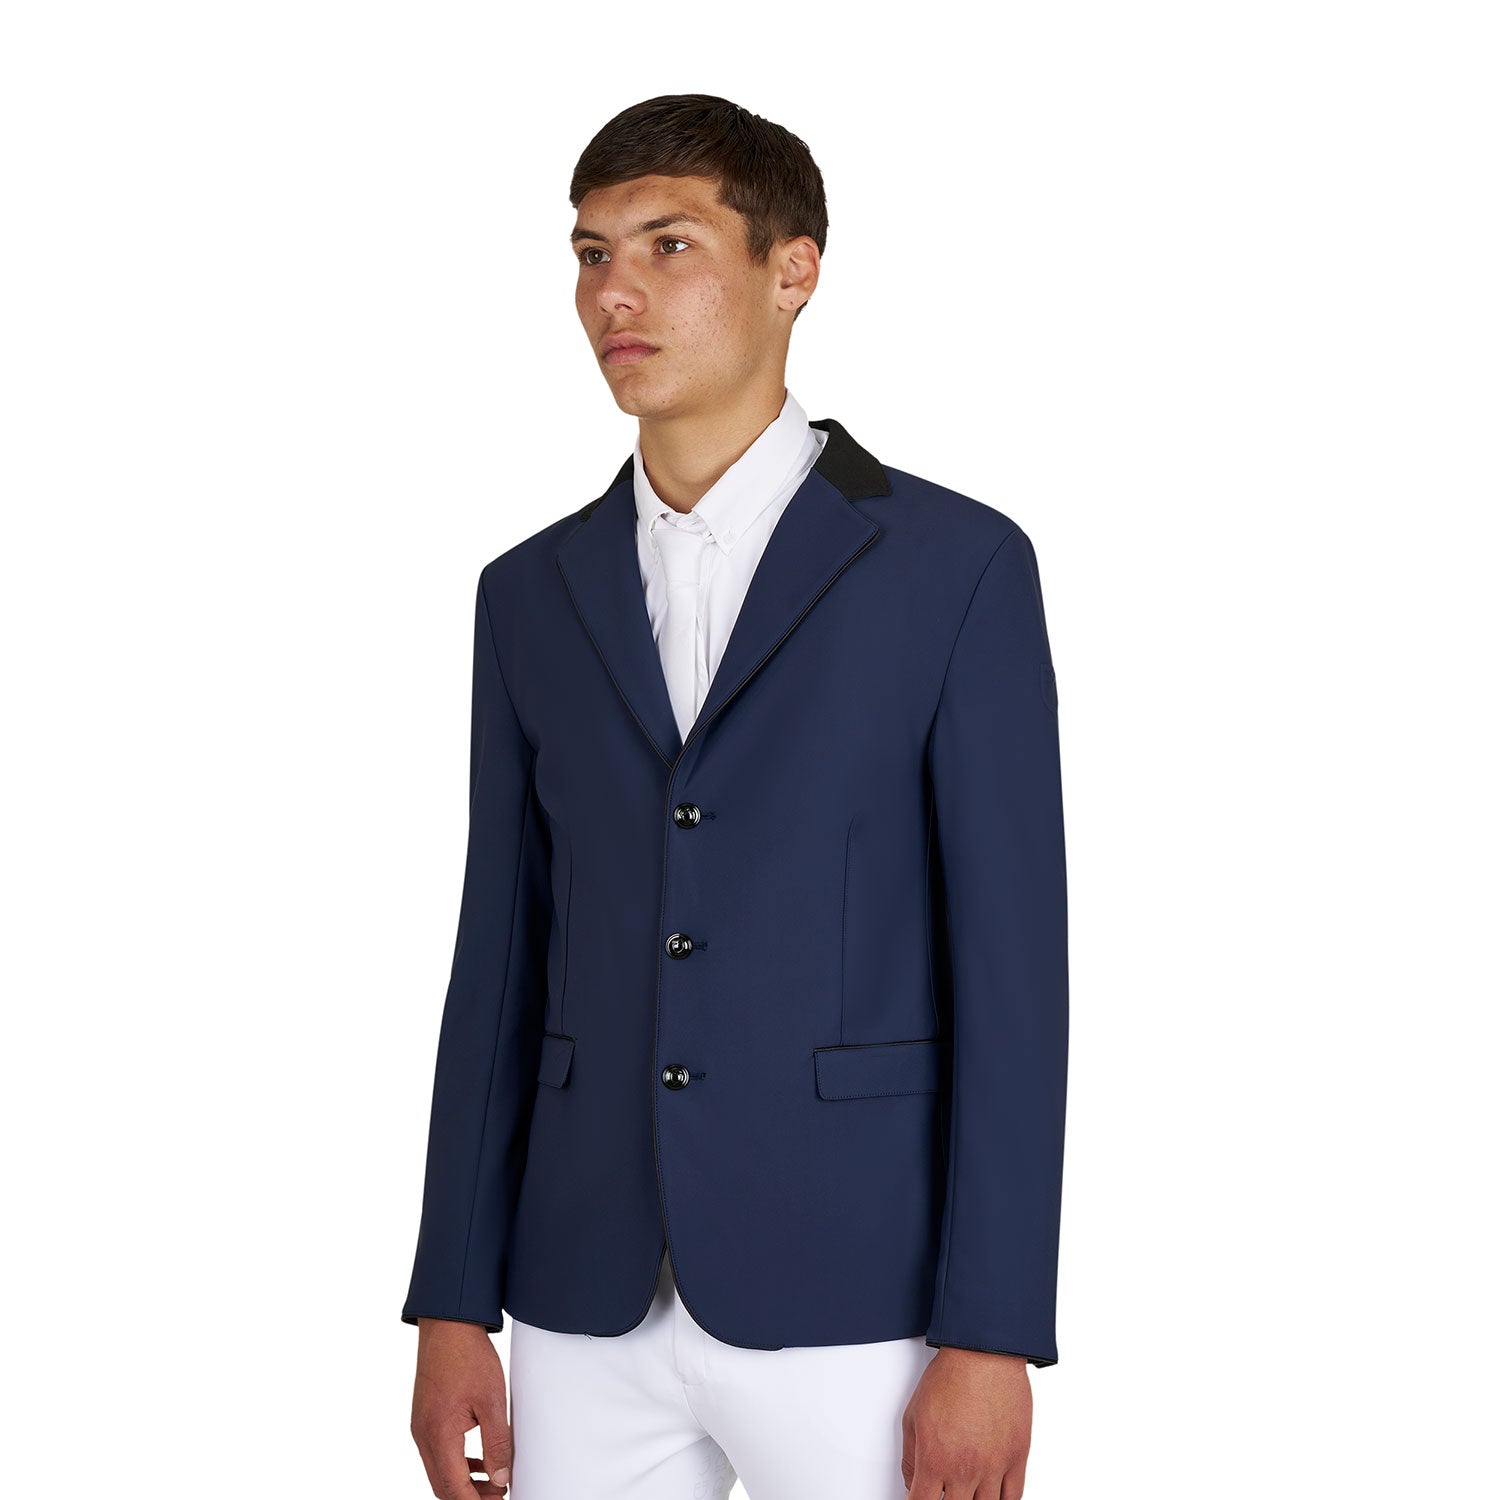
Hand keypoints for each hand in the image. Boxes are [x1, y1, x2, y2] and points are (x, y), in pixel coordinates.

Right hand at [410, 1318, 512, 1497]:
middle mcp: (423, 1435)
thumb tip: (500, 1478)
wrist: (448, 1324)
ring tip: (493, 1483)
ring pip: (439, 1471)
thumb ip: (497, 1443)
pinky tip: (477, 1461)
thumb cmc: (468, 1356)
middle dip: (470, 1497)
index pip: (454, 1489)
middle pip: (442, 1486)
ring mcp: (420, 1427)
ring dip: (463, 1482)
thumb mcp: (492, 1401)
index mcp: (438, 1435)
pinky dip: (456, 1464)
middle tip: (499, 1496)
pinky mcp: (424, 1418)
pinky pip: (437, 1453)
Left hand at [901, 1346, 1031, 1497]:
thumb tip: (912, 1481)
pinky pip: (1012, 1497)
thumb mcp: (913, 1416)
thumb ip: (910, 1457)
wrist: (983, 1355)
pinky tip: (992, 1496)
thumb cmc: (949, 1377)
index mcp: (934, 1459)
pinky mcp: (1016, 1457)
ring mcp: (993, 1465)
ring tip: (966, 1492)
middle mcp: (964, 1468)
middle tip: (944, 1492)